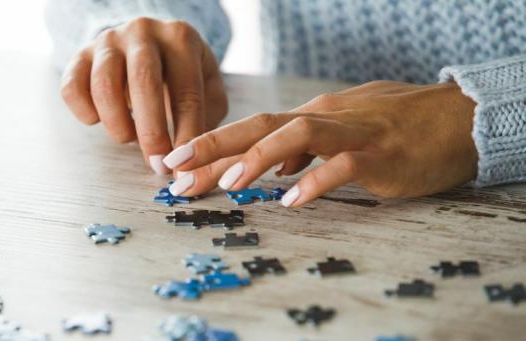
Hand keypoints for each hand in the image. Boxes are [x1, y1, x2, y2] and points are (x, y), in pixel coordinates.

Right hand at [59, 17, 226, 174]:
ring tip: (128, 140)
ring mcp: (108, 41)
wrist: (145, 42)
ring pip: (105, 85)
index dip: (186, 134)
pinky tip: (98, 121)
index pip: (187, 91)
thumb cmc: (179, 72)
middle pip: (144, 82)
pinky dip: (84, 112)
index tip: (184, 165)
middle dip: (152, 132)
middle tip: (157, 164)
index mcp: (180, 38)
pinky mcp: (80, 55)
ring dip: (117, 123)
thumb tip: (194, 155)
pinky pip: (72, 87)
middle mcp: (144, 33)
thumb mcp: (206, 84)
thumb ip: (208, 115)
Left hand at [162, 81, 477, 206]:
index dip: (210, 147)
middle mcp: (323, 119)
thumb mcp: (341, 136)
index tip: (175, 166)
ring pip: (298, 135)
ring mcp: (352, 134)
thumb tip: (275, 170)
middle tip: (177, 169)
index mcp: (311, 118)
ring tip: (228, 182)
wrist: (459, 119)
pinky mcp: (381, 154)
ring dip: (259, 157)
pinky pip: (344, 165)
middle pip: (261, 125)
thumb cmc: (396, 129)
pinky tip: (292, 200)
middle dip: (215, 146)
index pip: (251, 130)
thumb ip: (306, 150)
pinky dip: (317, 180)